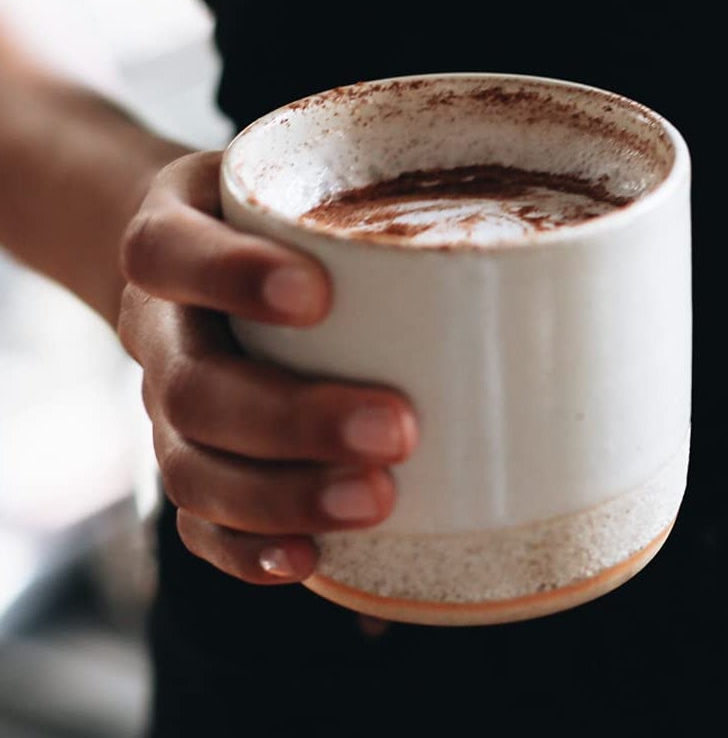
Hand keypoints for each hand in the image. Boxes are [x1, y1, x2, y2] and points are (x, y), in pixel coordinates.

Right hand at [117, 151, 417, 583]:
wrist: (199, 259)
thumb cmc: (287, 219)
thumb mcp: (310, 176)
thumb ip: (389, 186)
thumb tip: (552, 222)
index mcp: (176, 241)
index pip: (169, 253)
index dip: (230, 277)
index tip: (317, 296)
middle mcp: (165, 331)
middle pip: (192, 386)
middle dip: (295, 418)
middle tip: (397, 427)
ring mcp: (169, 408)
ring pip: (192, 467)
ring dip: (284, 495)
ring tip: (376, 501)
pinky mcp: (193, 464)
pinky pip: (199, 523)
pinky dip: (248, 549)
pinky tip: (309, 560)